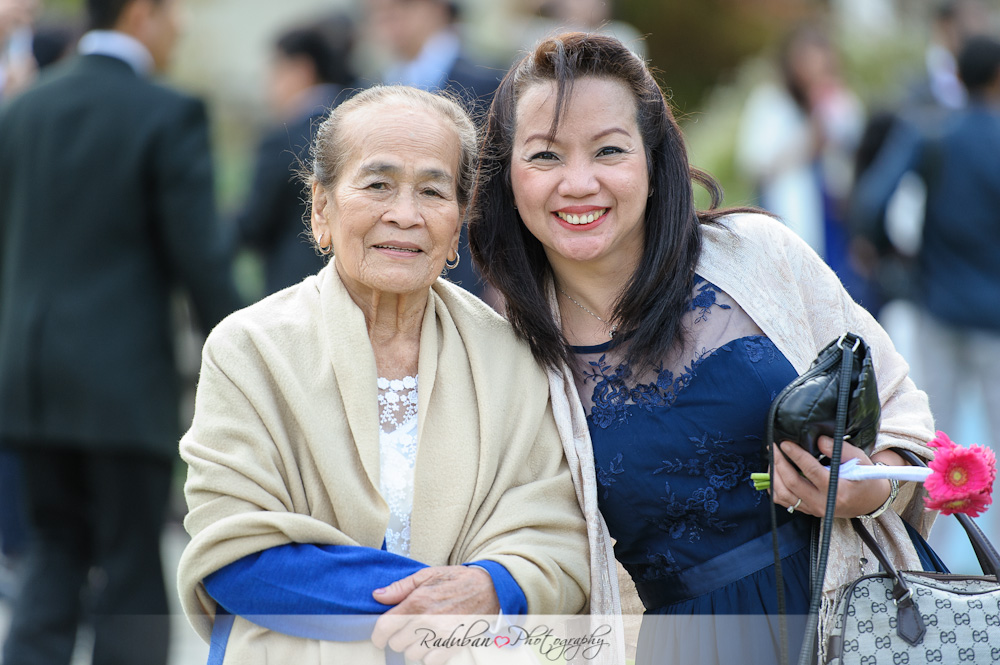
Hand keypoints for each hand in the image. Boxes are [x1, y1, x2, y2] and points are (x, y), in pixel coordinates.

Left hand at [371, 565, 499, 663]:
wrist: (489, 588)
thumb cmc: (457, 580)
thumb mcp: (427, 575)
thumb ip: (401, 587)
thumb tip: (378, 595)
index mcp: (417, 602)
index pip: (386, 627)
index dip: (378, 636)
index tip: (379, 638)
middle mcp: (427, 621)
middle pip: (397, 643)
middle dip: (398, 638)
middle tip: (407, 629)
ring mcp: (441, 635)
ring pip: (412, 654)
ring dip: (413, 647)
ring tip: (422, 635)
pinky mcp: (453, 645)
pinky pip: (430, 661)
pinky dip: (429, 656)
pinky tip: (433, 643)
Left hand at [771, 436, 890, 517]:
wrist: (871, 501)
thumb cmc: (866, 478)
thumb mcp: (860, 460)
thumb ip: (839, 449)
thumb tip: (819, 440)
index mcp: (838, 490)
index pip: (811, 471)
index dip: (796, 455)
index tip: (785, 443)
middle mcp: (824, 503)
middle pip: (793, 483)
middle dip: (779, 463)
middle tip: (772, 447)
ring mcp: (815, 509)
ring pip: (784, 495)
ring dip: (774, 476)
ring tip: (772, 459)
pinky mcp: (809, 511)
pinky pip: (785, 502)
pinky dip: (775, 488)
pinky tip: (774, 474)